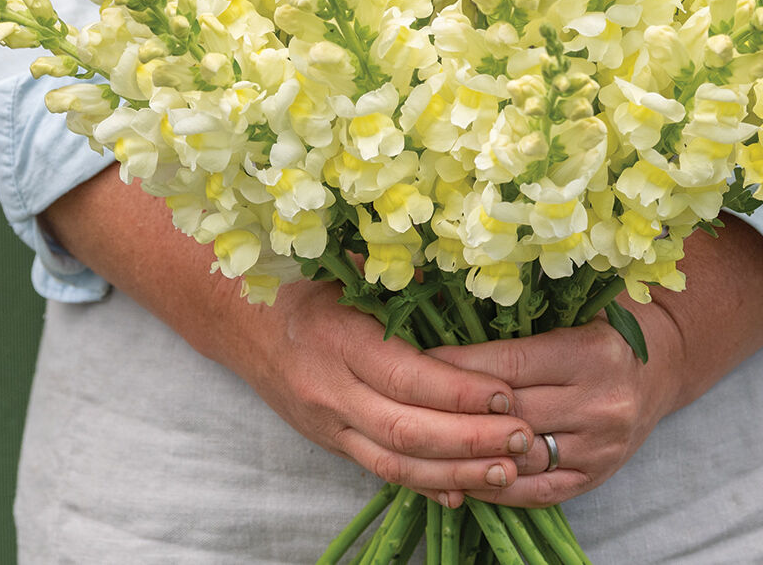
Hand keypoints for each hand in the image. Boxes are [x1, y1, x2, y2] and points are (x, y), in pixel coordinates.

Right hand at [229, 276, 540, 499]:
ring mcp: (329, 424)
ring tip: (507, 471)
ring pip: (396, 464)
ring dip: (456, 472)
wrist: (238, 318)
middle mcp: (331, 390)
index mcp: (339, 340)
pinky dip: (424, 486)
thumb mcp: (350, 269)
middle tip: (524, 438)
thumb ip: (404, 279)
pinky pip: (380, 472)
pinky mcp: (331, 442)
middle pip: (407, 430)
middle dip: (470, 439)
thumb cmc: (304, 283)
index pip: (407, 378)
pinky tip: (464, 492)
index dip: (460, 392)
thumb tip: (467, 279)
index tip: (507, 394)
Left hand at [432, 216, 762, 507]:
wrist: (662, 367)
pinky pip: (532, 492)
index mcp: (592, 353)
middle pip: (507, 414)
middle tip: (402, 399)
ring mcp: (599, 448)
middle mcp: (601, 404)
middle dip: (450, 409)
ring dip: (465, 452)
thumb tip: (448, 282)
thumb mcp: (576, 305)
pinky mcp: (594, 478)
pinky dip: (492, 484)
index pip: (507, 366)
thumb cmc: (604, 326)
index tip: (412, 360)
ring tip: (420, 439)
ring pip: (516, 458)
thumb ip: (524, 301)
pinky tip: (458, 471)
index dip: (455, 366)